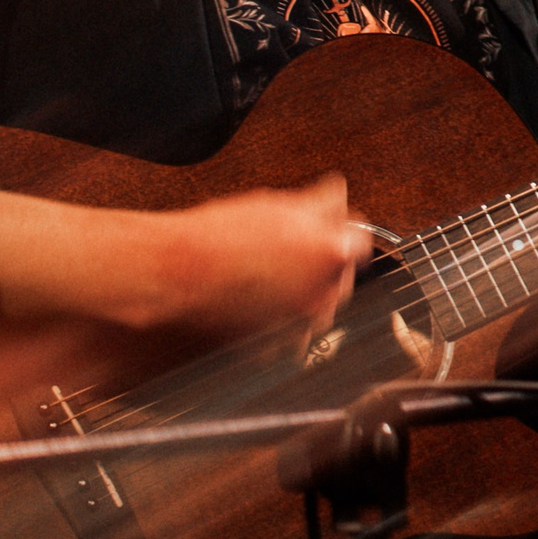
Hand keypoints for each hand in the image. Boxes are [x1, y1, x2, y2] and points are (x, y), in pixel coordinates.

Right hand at [165, 174, 372, 341]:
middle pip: (342, 274)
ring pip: (320, 307)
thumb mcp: (278, 203)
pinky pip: (293, 335)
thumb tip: (338, 194)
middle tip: (295, 244)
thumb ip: (321, 200)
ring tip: (275, 272)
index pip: (361, 240)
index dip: (343, 228)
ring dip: (308, 292)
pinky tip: (263, 299)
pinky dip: (285, 321)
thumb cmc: (218, 237)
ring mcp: (300, 323)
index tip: (331, 224)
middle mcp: (322, 293)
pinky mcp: (275, 345)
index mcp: (331, 253)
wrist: (176, 272)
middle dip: (326, 260)